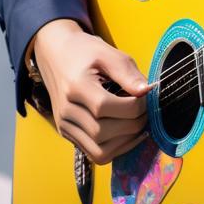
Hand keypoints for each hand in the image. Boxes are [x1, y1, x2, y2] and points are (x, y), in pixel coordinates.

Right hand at [29, 19, 151, 164]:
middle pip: (102, 132)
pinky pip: (94, 153)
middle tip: (147, 110)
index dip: (132, 105)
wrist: (55, 54)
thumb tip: (147, 91)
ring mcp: (65, 126)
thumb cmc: (83, 50)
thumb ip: (127, 72)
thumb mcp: (108, 52)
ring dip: (126, 141)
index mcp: (75, 87)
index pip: (104, 107)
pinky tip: (129, 133)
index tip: (146, 95)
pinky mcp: (68, 134)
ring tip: (139, 122)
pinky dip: (116, 148)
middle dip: (133, 124)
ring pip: (99, 151)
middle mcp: (66, 111)